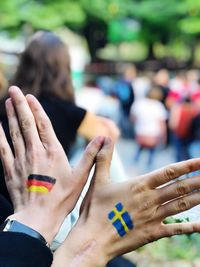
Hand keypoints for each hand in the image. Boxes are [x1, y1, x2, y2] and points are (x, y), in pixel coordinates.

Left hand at [0, 86, 103, 242]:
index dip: (36, 109)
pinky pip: (3, 149)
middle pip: (26, 123)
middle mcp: (35, 152)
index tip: (30, 96)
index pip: (43, 124)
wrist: (38, 218)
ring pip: (14, 132)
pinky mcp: (11, 169)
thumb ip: (91, 155)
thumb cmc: (62, 199)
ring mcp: (21, 160)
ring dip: (10, 115)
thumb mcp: (81, 177)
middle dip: (20, 105)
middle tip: (14, 89)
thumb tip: (104, 138)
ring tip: (7, 101)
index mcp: (53, 152)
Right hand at [53, 139, 199, 266]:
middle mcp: (150, 199)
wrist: (94, 239)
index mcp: (139, 185)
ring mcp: (154, 217)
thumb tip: (105, 139)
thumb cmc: (95, 209)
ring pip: (182, 205)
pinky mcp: (153, 233)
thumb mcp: (98, 180)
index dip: (187, 166)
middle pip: (180, 188)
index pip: (168, 172)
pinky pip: (176, 229)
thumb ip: (103, 159)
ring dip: (198, 197)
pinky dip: (191, 227)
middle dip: (198, 180)